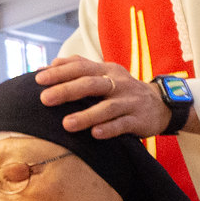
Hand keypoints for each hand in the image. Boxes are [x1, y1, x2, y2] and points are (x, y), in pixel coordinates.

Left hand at [34, 56, 170, 139]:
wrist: (161, 104)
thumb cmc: (122, 91)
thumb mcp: (104, 75)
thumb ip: (77, 69)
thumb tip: (45, 66)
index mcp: (106, 70)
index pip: (81, 67)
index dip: (60, 72)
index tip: (38, 79)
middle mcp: (118, 83)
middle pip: (91, 84)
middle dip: (67, 90)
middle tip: (45, 99)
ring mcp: (130, 101)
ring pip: (107, 107)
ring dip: (86, 115)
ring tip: (66, 124)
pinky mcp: (139, 119)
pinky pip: (123, 124)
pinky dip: (109, 129)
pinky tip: (95, 134)